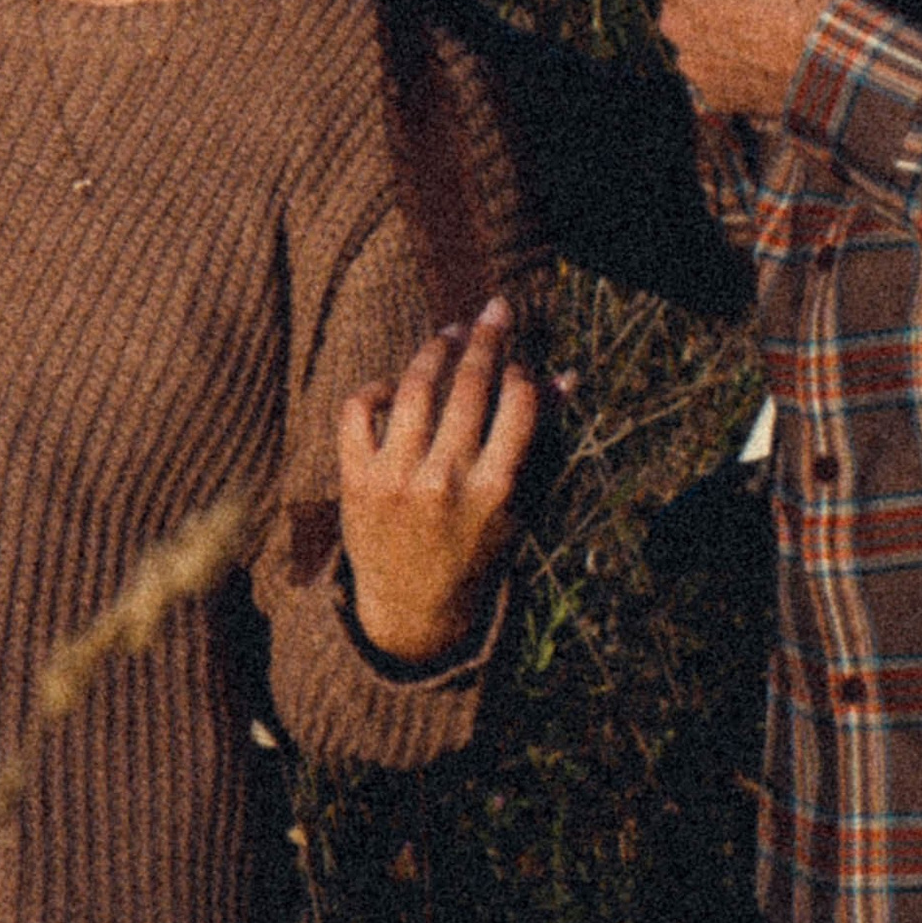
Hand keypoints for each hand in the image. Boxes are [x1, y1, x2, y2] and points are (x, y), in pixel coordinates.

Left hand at [338, 298, 539, 661]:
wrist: (411, 611)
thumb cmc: (474, 551)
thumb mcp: (515, 506)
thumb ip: (538, 440)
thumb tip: (566, 376)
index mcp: (494, 491)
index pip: (518, 405)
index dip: (522, 372)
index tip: (520, 363)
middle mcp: (445, 482)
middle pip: (471, 386)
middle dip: (488, 338)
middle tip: (494, 311)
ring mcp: (396, 479)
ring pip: (416, 387)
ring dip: (436, 350)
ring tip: (449, 336)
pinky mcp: (356, 480)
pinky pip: (358, 411)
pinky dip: (377, 389)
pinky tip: (395, 387)